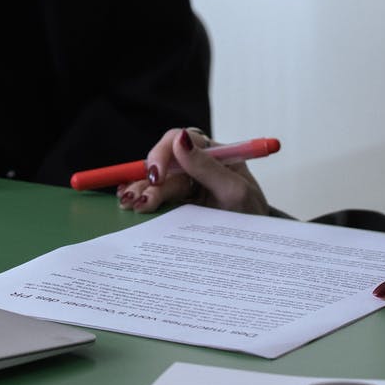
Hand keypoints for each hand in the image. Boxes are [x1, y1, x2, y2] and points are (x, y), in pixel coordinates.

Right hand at [115, 127, 271, 215]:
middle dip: (149, 181)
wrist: (254, 245)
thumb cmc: (251, 214)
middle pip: (164, 163)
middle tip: (138, 201)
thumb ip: (208, 168)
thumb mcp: (235, 192)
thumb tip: (180, 139)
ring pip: (156, 180)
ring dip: (140, 190)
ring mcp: (185, 183)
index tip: (156, 176)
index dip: (163, 154)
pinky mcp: (178, 201)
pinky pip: (155, 195)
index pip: (180, 140)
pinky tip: (129, 202)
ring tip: (129, 204)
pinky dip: (141, 198)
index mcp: (213, 153)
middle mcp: (196, 164)